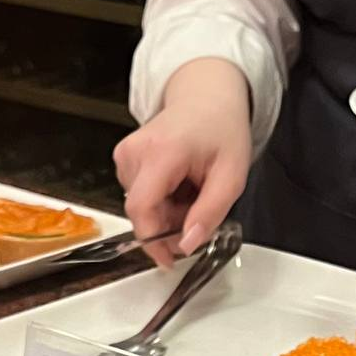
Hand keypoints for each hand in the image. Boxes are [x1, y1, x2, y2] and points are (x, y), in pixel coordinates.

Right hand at [114, 58, 252, 260]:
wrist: (207, 97)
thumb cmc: (221, 129)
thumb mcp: (231, 176)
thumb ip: (210, 212)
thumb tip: (187, 244)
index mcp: (162, 151)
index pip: (142, 208)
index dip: (154, 240)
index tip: (170, 258)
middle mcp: (136, 151)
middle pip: (142, 211)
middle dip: (169, 224)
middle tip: (199, 213)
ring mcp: (126, 153)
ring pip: (142, 206)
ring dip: (168, 212)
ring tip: (193, 191)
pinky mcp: (124, 158)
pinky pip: (140, 195)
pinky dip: (161, 200)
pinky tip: (179, 184)